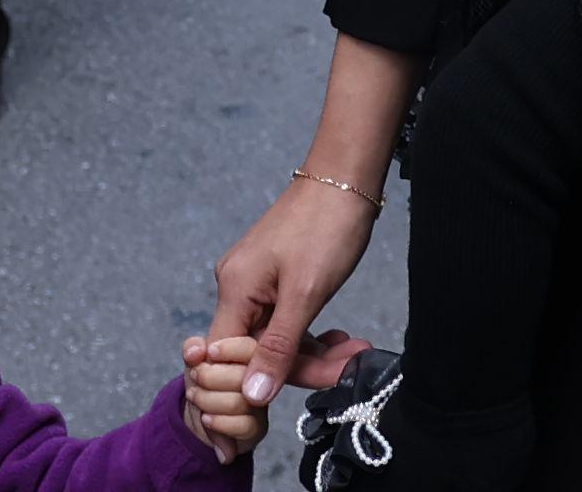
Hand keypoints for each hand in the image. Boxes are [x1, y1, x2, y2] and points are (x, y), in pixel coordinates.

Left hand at [180, 336, 269, 458]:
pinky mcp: (259, 426)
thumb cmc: (204, 379)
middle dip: (210, 377)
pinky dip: (218, 422)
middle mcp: (264, 375)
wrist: (203, 414)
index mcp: (250, 351)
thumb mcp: (194, 358)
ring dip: (209, 400)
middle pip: (245, 375)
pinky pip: (245, 425)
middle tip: (195, 376)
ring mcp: (263, 401)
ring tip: (195, 396)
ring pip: (242, 401)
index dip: (228, 351)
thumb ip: (193, 348)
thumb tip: (196, 352)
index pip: (251, 347)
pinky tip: (206, 418)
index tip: (210, 354)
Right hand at [211, 176, 375, 409]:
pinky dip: (311, 335)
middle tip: (346, 367)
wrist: (345, 179)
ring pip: (277, 340)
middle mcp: (237, 288)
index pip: (227, 361)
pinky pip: (285, 323)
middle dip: (301, 367)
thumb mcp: (306, 294)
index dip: (251, 389)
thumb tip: (252, 395)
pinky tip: (340, 339)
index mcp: (234, 290)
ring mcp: (256, 284)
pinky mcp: (275, 280)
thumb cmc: (325, 227)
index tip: (289, 402)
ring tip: (353, 351)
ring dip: (314, 352)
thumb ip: (278, 348)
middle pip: (257, 352)